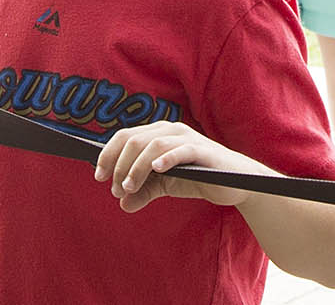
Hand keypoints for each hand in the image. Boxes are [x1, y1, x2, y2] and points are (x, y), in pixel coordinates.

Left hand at [95, 121, 254, 211]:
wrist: (236, 183)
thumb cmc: (198, 177)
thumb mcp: (165, 185)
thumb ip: (144, 191)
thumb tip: (122, 204)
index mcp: (156, 133)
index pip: (124, 137)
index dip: (108, 155)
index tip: (98, 176)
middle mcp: (169, 130)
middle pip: (133, 140)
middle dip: (120, 165)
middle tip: (116, 188)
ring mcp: (186, 138)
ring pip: (152, 145)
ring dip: (136, 167)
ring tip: (130, 187)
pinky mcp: (203, 150)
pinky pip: (181, 149)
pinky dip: (166, 158)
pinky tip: (156, 170)